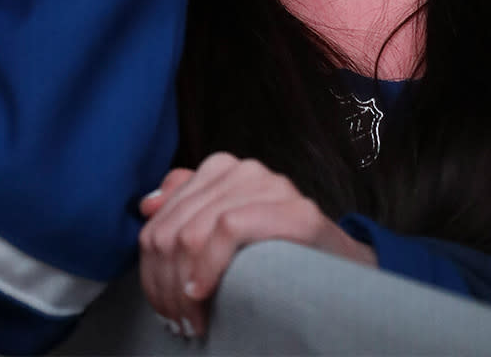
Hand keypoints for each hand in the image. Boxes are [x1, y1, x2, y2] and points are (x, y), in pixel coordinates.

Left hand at [137, 154, 374, 338]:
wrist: (343, 273)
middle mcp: (245, 170)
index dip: (152, 267)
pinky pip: (228, 228)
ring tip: (191, 319)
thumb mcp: (224, 233)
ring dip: (183, 285)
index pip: (162, 216)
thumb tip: (147, 204)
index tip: (161, 304)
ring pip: (193, 230)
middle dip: (165, 283)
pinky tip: (204, 293)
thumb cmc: (277, 257)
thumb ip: (187, 210)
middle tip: (174, 320)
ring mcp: (273, 187)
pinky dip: (209, 266)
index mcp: (223, 170)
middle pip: (173, 227)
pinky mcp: (295, 211)